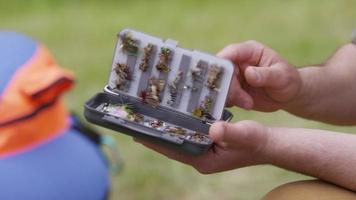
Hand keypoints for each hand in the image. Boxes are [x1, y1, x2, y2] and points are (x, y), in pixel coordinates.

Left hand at [135, 120, 268, 172]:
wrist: (267, 143)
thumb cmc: (257, 141)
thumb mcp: (245, 135)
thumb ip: (231, 133)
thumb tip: (214, 129)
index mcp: (204, 161)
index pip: (174, 150)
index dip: (156, 141)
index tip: (137, 132)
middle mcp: (199, 157)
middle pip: (172, 145)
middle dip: (157, 133)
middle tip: (139, 120)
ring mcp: (202, 150)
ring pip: (179, 139)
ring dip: (166, 128)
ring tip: (149, 115)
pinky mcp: (206, 143)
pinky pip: (188, 134)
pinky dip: (179, 125)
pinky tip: (172, 113)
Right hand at [218, 40, 300, 111]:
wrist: (288, 95)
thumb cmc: (288, 80)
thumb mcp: (282, 77)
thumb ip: (265, 75)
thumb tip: (248, 73)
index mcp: (250, 51)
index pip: (231, 53)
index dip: (222, 63)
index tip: (218, 75)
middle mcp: (238, 61)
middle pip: (222, 72)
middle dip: (230, 88)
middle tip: (246, 101)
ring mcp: (234, 76)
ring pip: (221, 86)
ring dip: (231, 97)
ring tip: (249, 104)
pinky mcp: (232, 89)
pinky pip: (222, 96)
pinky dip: (229, 103)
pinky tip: (243, 105)